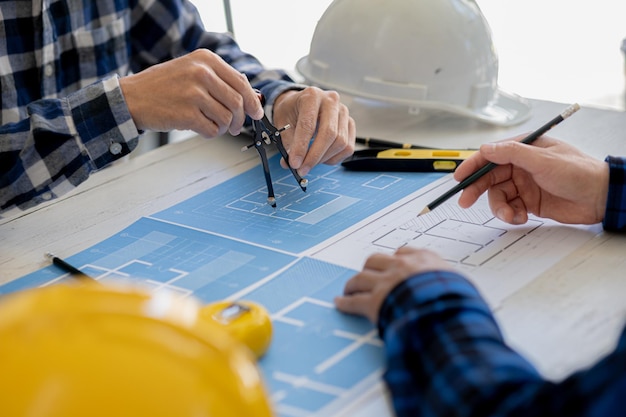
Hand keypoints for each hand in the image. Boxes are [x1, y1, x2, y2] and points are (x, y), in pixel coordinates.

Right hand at [119, 49, 262, 136]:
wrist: (132, 97)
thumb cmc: (163, 87)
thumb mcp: (192, 71)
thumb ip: (220, 81)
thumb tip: (252, 98)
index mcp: (206, 59)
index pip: (241, 82)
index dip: (252, 101)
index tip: (256, 113)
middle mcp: (201, 73)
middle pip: (237, 102)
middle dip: (240, 119)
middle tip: (234, 127)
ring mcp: (194, 93)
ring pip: (226, 118)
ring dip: (223, 127)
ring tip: (212, 126)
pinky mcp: (187, 114)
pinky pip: (212, 130)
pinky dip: (210, 133)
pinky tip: (200, 128)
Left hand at [272, 87, 355, 175]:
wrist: (301, 103)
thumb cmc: (292, 111)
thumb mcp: (282, 123)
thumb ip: (287, 143)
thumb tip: (289, 163)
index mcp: (311, 96)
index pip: (309, 125)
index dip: (301, 147)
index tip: (295, 163)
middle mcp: (331, 101)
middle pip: (329, 134)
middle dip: (314, 156)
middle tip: (302, 169)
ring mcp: (343, 112)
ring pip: (340, 143)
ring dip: (324, 159)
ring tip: (309, 162)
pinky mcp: (350, 124)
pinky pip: (347, 147)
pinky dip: (334, 158)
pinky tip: (321, 158)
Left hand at [334, 247, 452, 322]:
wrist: (448, 312)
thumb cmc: (459, 301)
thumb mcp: (461, 285)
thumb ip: (451, 283)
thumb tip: (457, 291)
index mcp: (424, 261)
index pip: (404, 252)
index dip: (396, 260)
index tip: (393, 264)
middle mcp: (401, 267)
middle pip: (376, 260)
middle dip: (370, 268)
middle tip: (368, 276)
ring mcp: (386, 283)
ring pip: (361, 277)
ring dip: (353, 284)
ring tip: (349, 289)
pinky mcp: (374, 302)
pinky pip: (354, 301)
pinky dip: (345, 302)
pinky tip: (339, 303)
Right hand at [454, 136, 608, 224]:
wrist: (600, 197)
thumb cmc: (578, 172)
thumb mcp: (542, 159)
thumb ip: (512, 154)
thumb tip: (486, 149)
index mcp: (523, 149)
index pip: (491, 156)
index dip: (473, 166)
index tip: (459, 178)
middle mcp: (521, 166)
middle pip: (489, 178)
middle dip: (477, 190)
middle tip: (465, 201)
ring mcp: (524, 184)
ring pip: (498, 196)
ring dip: (500, 207)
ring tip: (511, 215)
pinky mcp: (529, 201)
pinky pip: (510, 208)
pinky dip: (512, 214)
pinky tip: (522, 217)